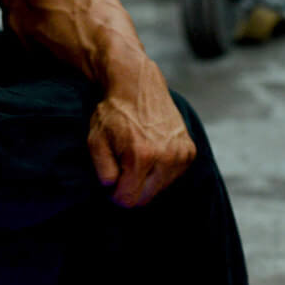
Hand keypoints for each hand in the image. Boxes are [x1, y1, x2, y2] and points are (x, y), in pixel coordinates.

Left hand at [88, 65, 195, 207]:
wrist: (138, 85)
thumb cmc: (113, 114)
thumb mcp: (95, 141)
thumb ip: (103, 171)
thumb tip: (114, 189)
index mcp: (142, 156)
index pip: (128, 200)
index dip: (114, 193)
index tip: (110, 179)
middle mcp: (167, 157)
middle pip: (145, 198)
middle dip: (130, 188)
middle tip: (121, 166)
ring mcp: (181, 154)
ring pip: (159, 189)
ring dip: (145, 180)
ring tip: (136, 155)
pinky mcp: (190, 151)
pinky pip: (171, 177)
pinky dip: (159, 170)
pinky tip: (150, 151)